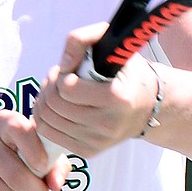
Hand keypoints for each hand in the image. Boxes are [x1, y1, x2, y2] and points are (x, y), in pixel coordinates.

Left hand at [33, 23, 160, 158]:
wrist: (146, 105)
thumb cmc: (125, 72)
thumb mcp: (111, 43)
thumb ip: (82, 39)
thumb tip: (63, 64)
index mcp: (117, 97)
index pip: (66, 88)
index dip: (61, 74)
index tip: (69, 69)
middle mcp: (108, 124)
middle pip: (54, 105)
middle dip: (50, 86)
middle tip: (58, 78)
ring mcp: (98, 141)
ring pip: (47, 121)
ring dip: (45, 101)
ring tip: (57, 92)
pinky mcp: (88, 151)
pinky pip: (49, 135)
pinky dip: (46, 119)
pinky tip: (59, 108)